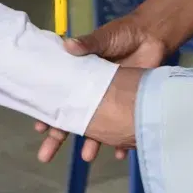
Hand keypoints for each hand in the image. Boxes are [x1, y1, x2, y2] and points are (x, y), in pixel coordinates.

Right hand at [33, 15, 173, 163]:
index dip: (49, 112)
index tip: (39, 127)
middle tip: (45, 156)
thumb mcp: (103, 37)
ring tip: (87, 157)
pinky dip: (124, 142)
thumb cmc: (123, 35)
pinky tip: (121, 154)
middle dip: (59, 138)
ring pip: (98, 127)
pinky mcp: (130, 105)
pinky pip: (125, 127)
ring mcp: (111, 102)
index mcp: (81, 77)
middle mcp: (93, 93)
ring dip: (92, 143)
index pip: (61, 98)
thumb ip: (88, 44)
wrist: (153, 36)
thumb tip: (67, 45)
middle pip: (73, 118)